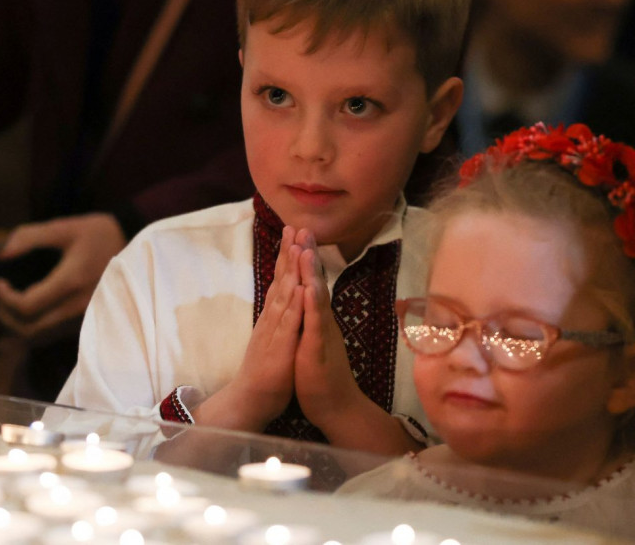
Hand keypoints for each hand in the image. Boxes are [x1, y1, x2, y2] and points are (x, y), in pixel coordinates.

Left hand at [0, 212, 125, 339]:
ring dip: (20, 324)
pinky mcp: (88, 317)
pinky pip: (55, 332)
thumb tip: (1, 254)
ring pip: (42, 335)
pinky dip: (36, 325)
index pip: (27, 306)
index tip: (0, 281)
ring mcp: (85, 314)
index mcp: (70, 281)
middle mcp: (78, 304)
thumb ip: (29, 237)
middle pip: (30, 329)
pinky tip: (33, 308)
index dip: (5, 298)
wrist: (132, 242)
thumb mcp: (64, 227)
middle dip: (8, 316)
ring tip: (13, 304)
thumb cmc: (97, 233)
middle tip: (2, 296)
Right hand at [193, 226, 306, 430]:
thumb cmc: (266, 372)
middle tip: (294, 225)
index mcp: (274, 316)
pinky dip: (295, 305)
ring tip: (297, 246)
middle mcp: (272, 319)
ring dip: (291, 270)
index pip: (281, 280)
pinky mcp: (279, 348)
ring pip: (284, 296)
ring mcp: (274, 332)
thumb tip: (283, 299)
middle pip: (280, 280)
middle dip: (288, 253)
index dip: (288, 256)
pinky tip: (301, 288)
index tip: (294, 232)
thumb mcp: (274, 338)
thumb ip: (278, 318)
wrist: (250, 401)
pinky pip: (289, 324)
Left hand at [294, 234, 366, 433]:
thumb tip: (309, 297)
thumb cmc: (322, 375)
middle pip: (315, 282)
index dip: (303, 258)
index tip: (297, 232)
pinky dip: (312, 307)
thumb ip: (312, 317)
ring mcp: (322, 334)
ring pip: (317, 299)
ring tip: (307, 249)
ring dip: (312, 274)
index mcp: (315, 318)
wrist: (337, 407)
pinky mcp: (318, 351)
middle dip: (308, 254)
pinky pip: (315, 326)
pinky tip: (309, 291)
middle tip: (304, 227)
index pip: (309, 282)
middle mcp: (321, 321)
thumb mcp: (312, 339)